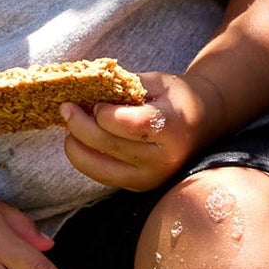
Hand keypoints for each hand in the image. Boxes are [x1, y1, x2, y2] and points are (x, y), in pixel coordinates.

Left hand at [59, 71, 217, 192]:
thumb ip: (123, 86)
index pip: (130, 124)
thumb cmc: (176, 97)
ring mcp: (151, 177)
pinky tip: (80, 140)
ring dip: (75, 146)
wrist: (201, 123)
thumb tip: (84, 92)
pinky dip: (85, 158)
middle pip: (109, 145)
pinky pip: (101, 175)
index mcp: (172, 127)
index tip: (96, 102)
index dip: (104, 112)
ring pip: (98, 167)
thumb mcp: (155, 82)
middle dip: (79, 126)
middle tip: (66, 108)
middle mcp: (163, 158)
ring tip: (69, 126)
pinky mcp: (139, 187)